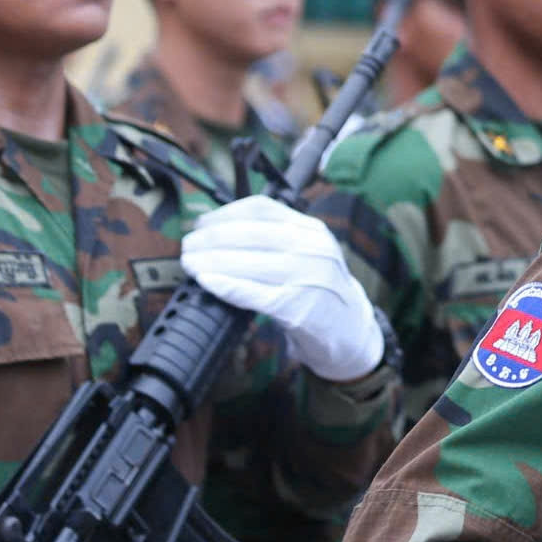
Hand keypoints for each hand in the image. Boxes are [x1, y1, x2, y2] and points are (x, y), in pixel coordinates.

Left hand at [180, 195, 384, 382]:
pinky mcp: (299, 309)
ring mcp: (308, 279)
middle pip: (251, 234)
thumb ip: (278, 240)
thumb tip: (219, 232)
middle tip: (188, 245)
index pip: (262, 210)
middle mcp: (313, 250)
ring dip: (211, 261)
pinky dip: (227, 286)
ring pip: (249, 262)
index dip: (224, 214)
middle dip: (211, 238)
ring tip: (190, 263)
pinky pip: (255, 294)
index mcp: (313, 231)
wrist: (353, 332)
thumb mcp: (310, 255)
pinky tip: (208, 283)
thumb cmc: (321, 293)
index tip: (202, 223)